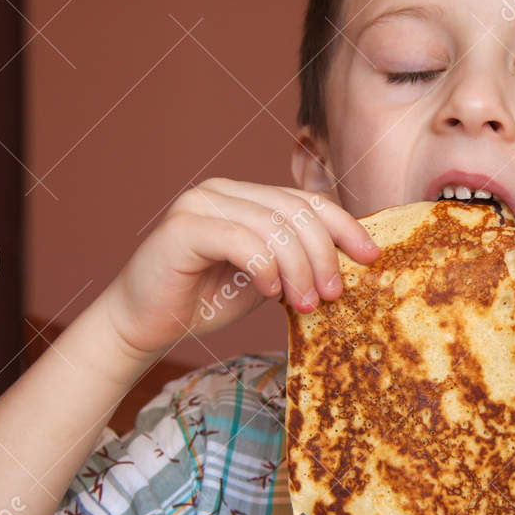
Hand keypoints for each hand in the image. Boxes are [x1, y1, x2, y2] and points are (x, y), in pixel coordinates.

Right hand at [99, 179, 379, 357]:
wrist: (144, 324)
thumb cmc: (204, 301)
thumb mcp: (265, 278)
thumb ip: (296, 262)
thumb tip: (348, 263)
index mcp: (247, 196)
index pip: (308, 201)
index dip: (345, 226)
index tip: (370, 256)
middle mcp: (224, 190)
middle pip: (296, 211)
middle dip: (323, 255)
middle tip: (332, 294)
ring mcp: (201, 203)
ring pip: (274, 226)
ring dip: (299, 268)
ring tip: (306, 304)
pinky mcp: (183, 227)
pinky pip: (241, 240)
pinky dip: (265, 267)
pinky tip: (270, 293)